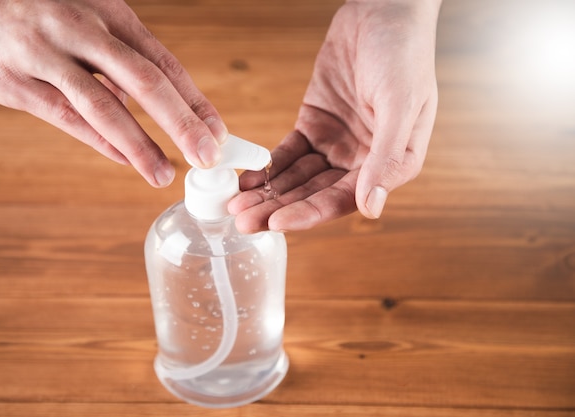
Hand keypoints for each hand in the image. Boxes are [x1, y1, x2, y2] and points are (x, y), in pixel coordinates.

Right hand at [0, 0, 227, 186]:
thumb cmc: (35, 10)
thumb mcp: (84, 17)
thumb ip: (116, 59)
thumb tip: (144, 104)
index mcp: (107, 12)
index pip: (163, 61)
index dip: (194, 100)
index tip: (217, 132)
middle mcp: (80, 29)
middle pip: (144, 80)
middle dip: (180, 123)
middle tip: (206, 156)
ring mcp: (45, 54)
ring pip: (103, 105)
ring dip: (139, 144)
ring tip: (163, 174)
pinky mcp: (13, 82)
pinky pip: (65, 117)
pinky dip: (99, 142)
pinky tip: (124, 160)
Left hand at [229, 0, 440, 231]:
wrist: (382, 10)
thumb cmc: (404, 54)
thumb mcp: (401, 104)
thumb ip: (386, 158)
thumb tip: (372, 208)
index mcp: (390, 163)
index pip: (344, 199)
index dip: (309, 213)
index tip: (276, 223)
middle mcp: (362, 161)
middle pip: (314, 194)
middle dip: (278, 209)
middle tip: (243, 221)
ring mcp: (336, 143)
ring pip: (297, 178)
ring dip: (268, 193)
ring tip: (237, 206)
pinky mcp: (314, 124)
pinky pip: (288, 153)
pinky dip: (267, 167)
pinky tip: (246, 179)